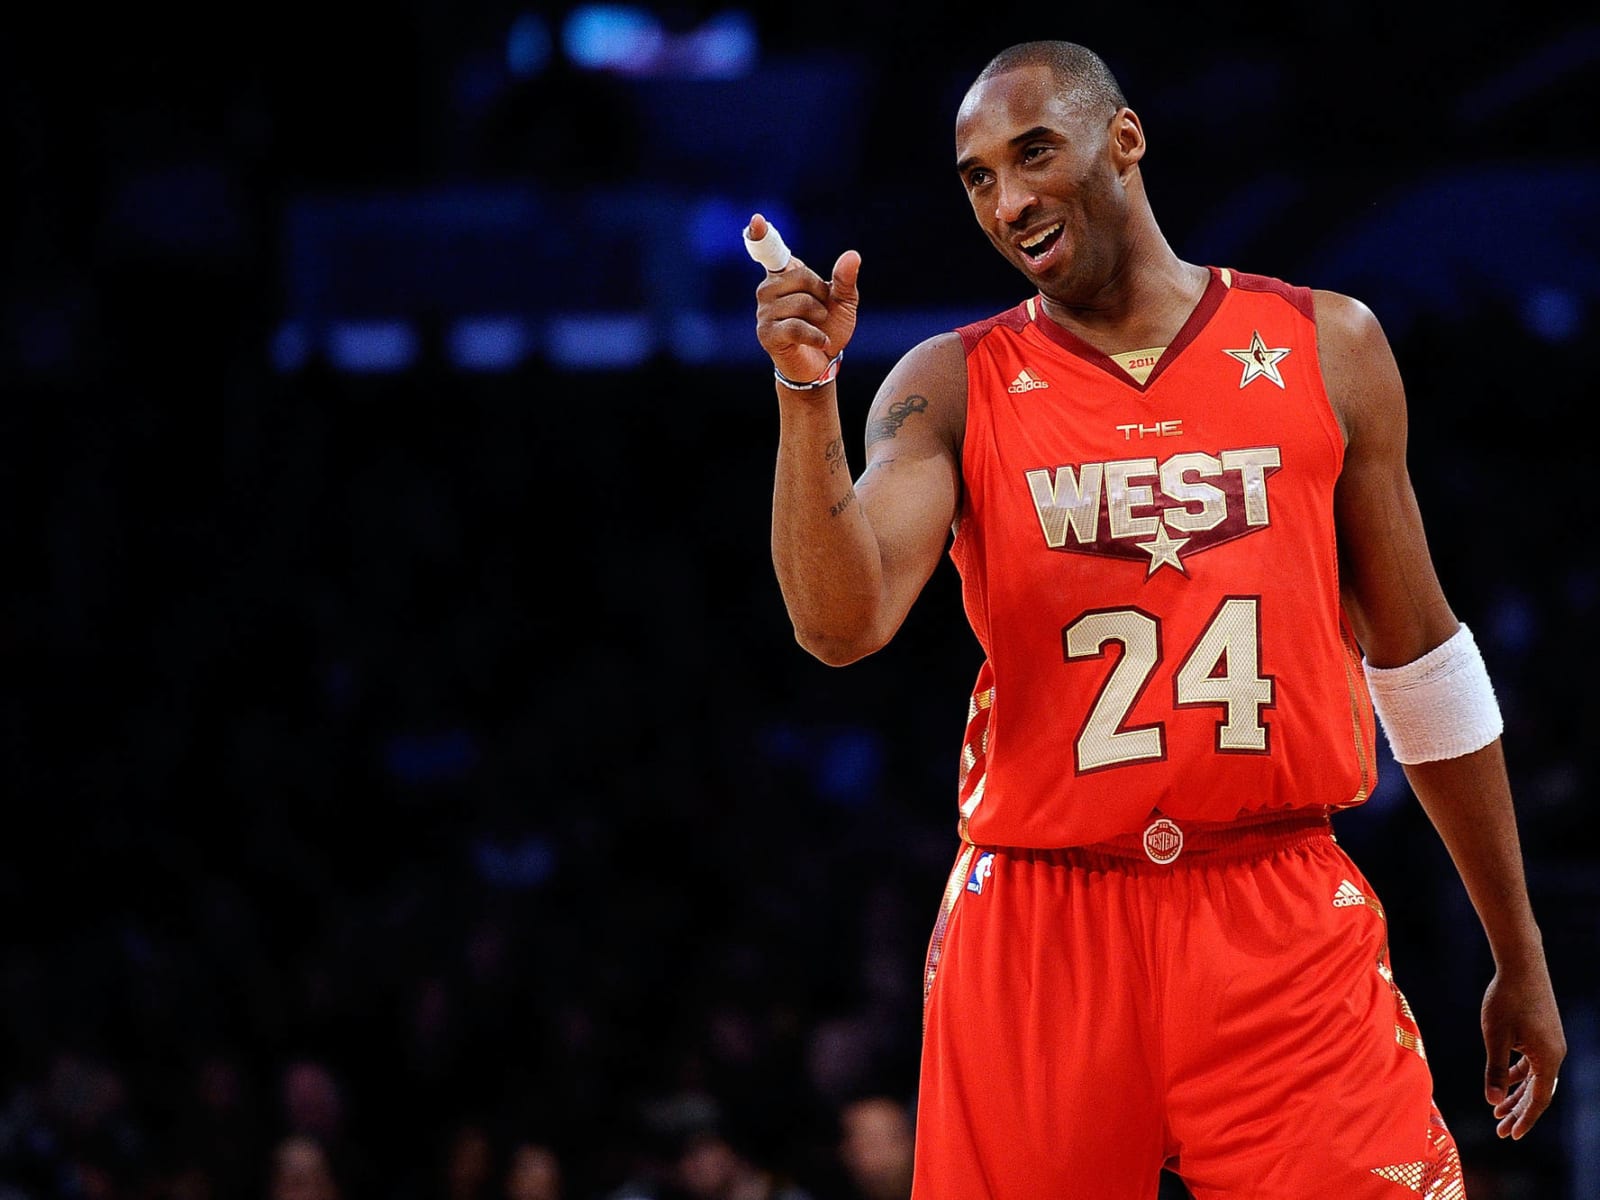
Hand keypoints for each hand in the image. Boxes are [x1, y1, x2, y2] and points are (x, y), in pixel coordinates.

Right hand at [750, 213, 860, 386]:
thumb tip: (852, 255)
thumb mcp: (843, 301)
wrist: (822, 363)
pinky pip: (797, 327)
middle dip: (820, 295)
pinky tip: (821, 342)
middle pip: (801, 276)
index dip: (761, 233)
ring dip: (819, 317)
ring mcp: (764, 313)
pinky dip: (816, 336)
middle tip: (821, 312)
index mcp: (784, 276)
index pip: (769, 250)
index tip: (756, 219)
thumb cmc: (829, 327)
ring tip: (817, 327)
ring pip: (801, 303)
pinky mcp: (767, 334)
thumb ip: (845, 279)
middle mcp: (768, 290)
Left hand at [1482, 958, 1565, 1138]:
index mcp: (1548, 1058)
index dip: (1524, 1119)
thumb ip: (1495, 1070)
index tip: (1510, 1136)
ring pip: (1535, 1078)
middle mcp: (1555, 1054)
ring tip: (1498, 1111)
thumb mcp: (1495, 1036)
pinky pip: (1533, 1063)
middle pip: (1538, 1092)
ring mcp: (1551, 1043)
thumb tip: (1493, 1101)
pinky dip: (1519, 1075)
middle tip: (1501, 1131)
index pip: (1539, 1100)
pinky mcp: (1544, 1033)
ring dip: (1518, 1094)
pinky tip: (1504, 1082)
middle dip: (1519, 1112)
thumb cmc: (1506, 998)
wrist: (1521, 964)